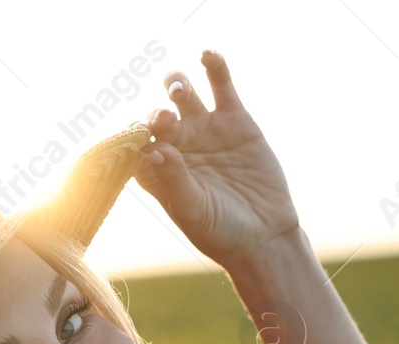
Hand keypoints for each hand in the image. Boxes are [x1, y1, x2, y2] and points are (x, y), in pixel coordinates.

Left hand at [134, 50, 300, 273]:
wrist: (265, 235)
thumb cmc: (221, 232)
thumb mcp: (193, 211)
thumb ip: (173, 180)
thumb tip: (155, 149)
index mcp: (156, 170)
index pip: (134, 144)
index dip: (133, 138)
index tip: (140, 140)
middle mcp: (176, 145)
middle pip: (156, 117)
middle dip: (156, 115)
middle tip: (164, 121)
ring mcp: (204, 129)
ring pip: (182, 95)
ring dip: (176, 85)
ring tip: (179, 91)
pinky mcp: (234, 119)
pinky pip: (220, 85)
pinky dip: (214, 67)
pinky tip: (208, 55)